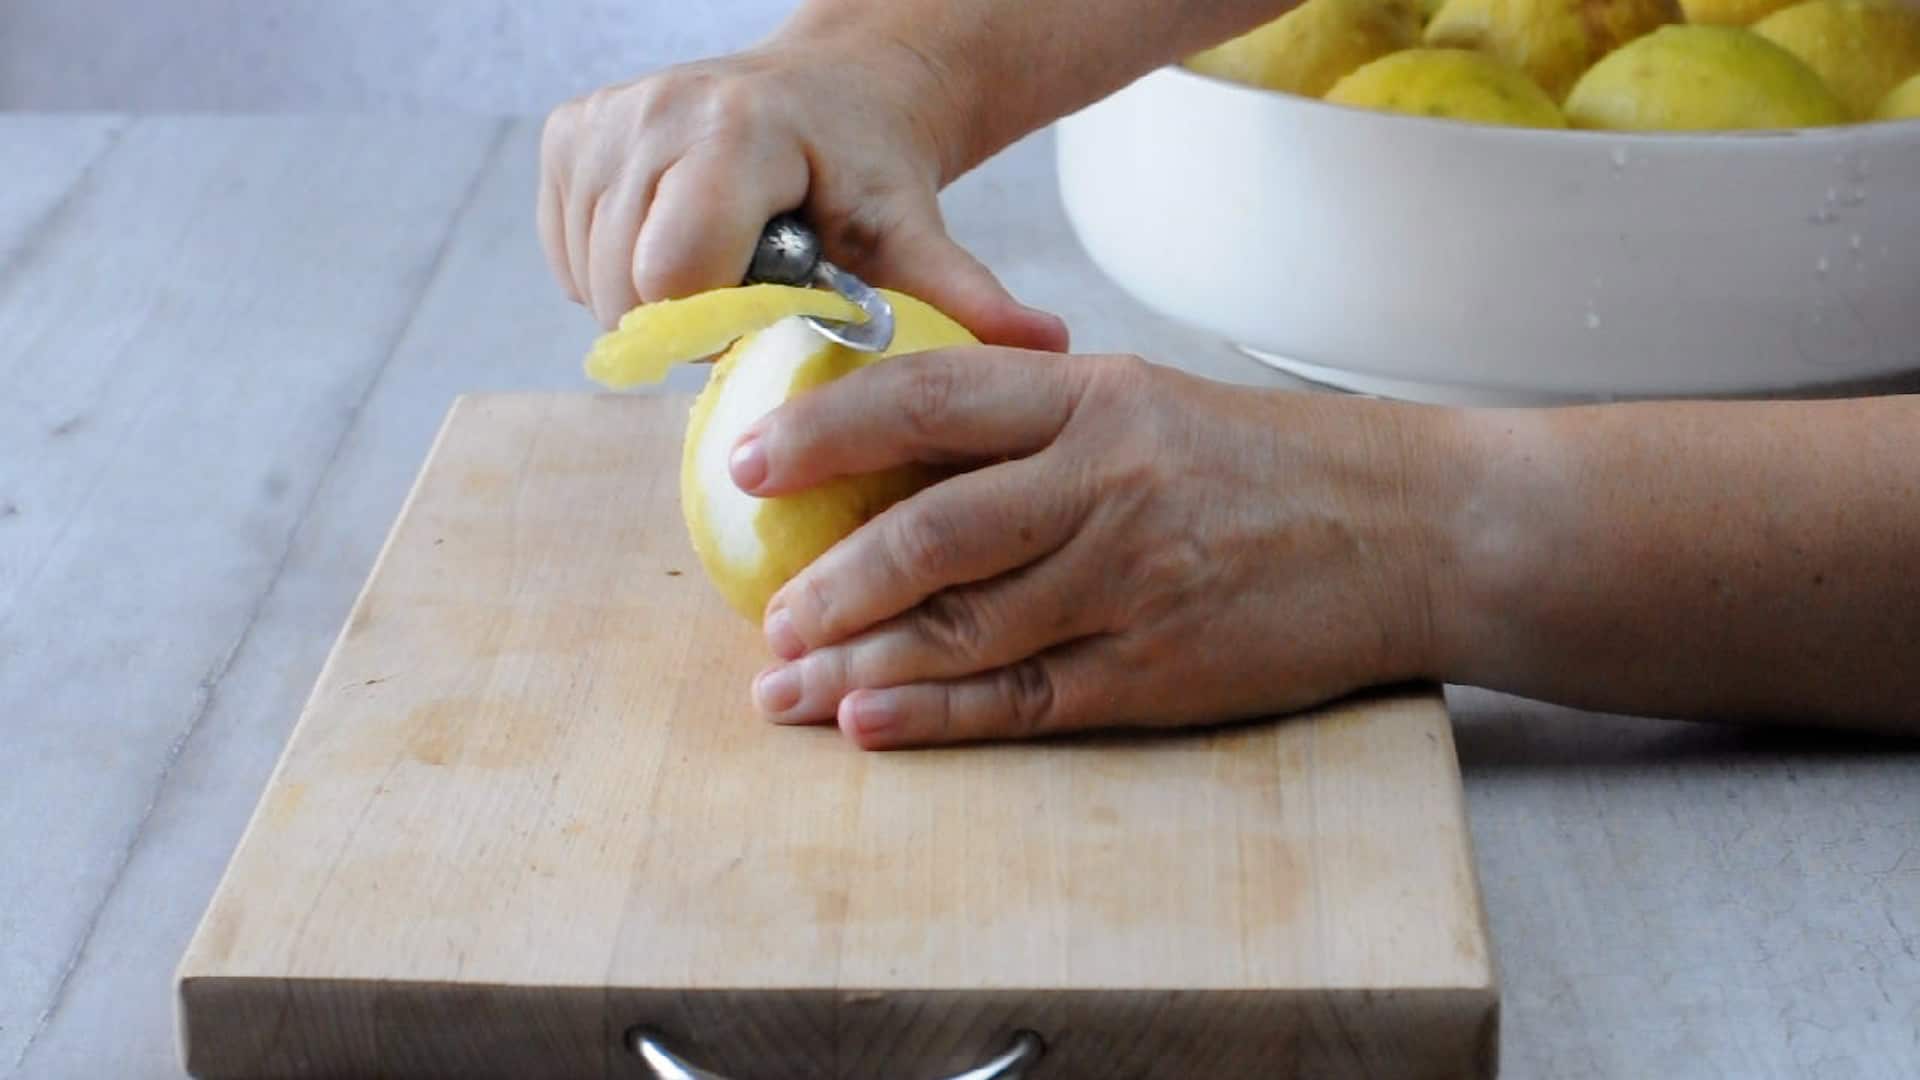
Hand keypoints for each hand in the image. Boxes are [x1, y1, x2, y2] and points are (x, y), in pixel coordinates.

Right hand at [536, 34, 1067, 347]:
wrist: (833, 94)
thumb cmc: (868, 176)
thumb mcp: (914, 236)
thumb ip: (962, 300)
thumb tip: (1049, 351)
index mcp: (733, 132)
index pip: (675, 277)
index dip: (716, 322)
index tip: (766, 312)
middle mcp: (653, 112)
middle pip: (626, 290)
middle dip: (686, 321)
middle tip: (750, 294)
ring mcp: (601, 120)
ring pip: (589, 280)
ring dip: (653, 301)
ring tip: (723, 263)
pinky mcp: (566, 132)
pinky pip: (566, 250)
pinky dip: (613, 271)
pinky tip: (679, 240)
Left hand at [728, 349, 1453, 748]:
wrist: (1407, 529)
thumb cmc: (1265, 462)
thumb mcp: (1145, 402)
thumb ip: (1029, 425)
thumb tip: (890, 456)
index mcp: (1093, 399)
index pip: (927, 400)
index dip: (824, 431)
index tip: (748, 461)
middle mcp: (1105, 485)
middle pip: (930, 531)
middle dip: (827, 579)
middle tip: (763, 613)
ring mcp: (1129, 584)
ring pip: (962, 628)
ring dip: (857, 664)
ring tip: (781, 685)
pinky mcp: (1155, 671)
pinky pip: (1023, 700)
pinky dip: (937, 717)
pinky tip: (869, 724)